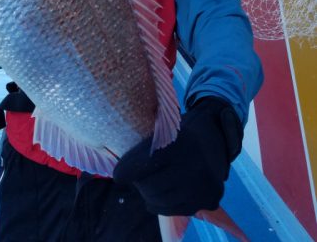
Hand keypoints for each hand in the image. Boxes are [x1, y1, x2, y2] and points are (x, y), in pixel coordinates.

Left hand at [113, 96, 242, 215]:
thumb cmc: (183, 129)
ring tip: (153, 183)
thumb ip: (146, 146)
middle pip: (150, 187)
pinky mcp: (210, 199)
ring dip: (151, 195)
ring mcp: (203, 186)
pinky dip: (165, 204)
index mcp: (180, 142)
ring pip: (161, 202)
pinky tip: (166, 192)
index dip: (126, 171)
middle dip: (139, 183)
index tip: (118, 175)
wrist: (218, 133)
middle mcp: (194, 166)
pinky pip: (176, 210)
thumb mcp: (165, 127)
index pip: (144, 164)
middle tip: (138, 176)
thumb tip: (119, 168)